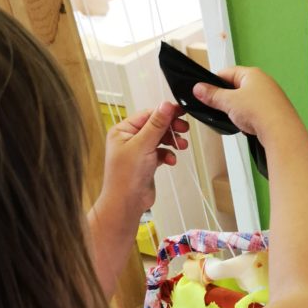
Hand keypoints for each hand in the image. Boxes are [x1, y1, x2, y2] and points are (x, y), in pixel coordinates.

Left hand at [102, 102, 188, 218]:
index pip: (147, 115)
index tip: (181, 112)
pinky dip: (168, 155)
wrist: (126, 203)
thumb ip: (156, 124)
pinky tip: (171, 160)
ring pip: (160, 139)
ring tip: (182, 146)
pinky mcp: (146, 163)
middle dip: (170, 128)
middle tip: (184, 129)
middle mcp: (129, 139)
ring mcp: (138, 152)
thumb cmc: (126, 176)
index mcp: (123, 130)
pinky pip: (161, 153)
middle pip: (155, 126)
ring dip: (172, 142)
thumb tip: (165, 105)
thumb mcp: (143, 145)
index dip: (165, 113)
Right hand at [193, 66, 297, 142]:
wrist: (281, 132)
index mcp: (252, 74)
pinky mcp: (273, 111)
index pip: (226, 73)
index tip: (203, 91)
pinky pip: (254, 111)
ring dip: (236, 109)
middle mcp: (263, 82)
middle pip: (236, 87)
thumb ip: (212, 95)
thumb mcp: (229, 102)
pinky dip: (247, 117)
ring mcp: (270, 97)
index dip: (213, 82)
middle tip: (217, 107)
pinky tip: (244, 124)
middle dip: (225, 98)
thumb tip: (199, 89)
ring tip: (232, 117)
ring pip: (245, 100)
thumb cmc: (260, 111)